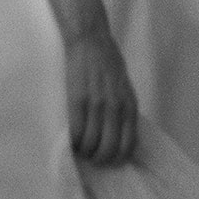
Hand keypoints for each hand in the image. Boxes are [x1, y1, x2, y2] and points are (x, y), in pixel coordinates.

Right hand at [64, 23, 138, 165]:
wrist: (89, 39)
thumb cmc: (107, 59)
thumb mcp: (124, 85)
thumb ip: (124, 106)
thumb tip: (121, 131)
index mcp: (129, 105)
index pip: (128, 145)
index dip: (115, 158)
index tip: (105, 158)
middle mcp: (116, 108)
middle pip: (108, 150)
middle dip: (97, 159)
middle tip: (89, 154)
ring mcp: (97, 104)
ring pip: (91, 145)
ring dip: (83, 151)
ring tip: (78, 146)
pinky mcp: (78, 100)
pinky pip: (76, 133)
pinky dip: (72, 142)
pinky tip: (69, 137)